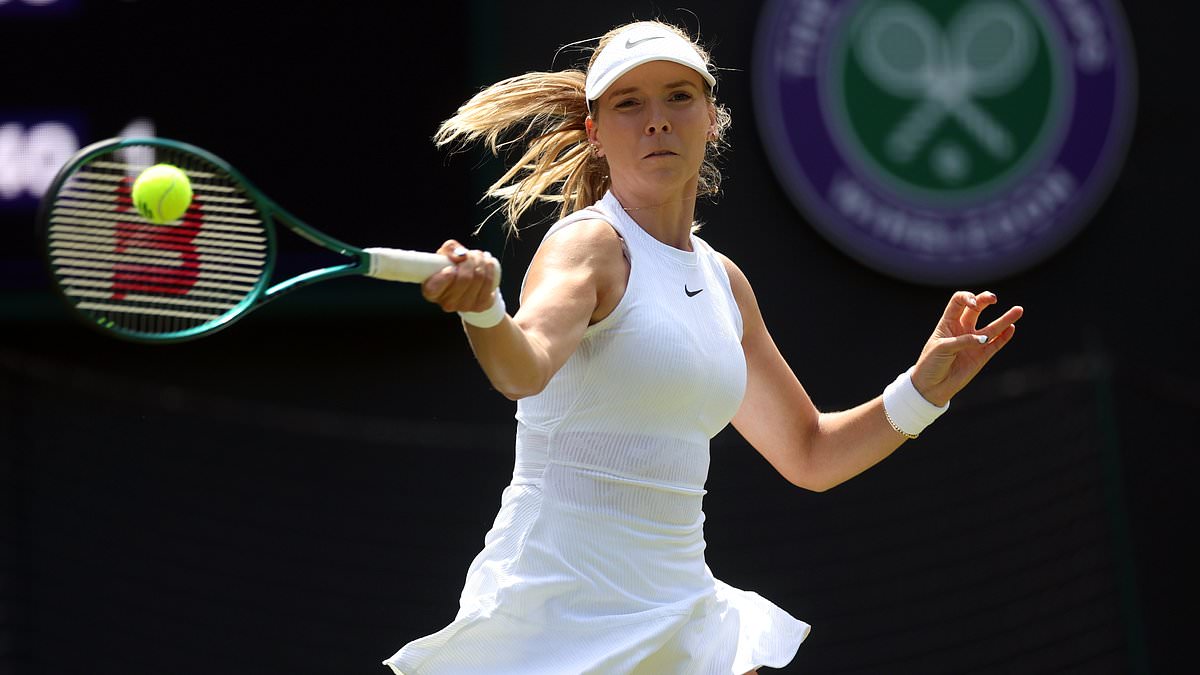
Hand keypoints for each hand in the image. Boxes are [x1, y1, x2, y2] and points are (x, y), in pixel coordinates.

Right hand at [421, 239, 497, 313]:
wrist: (468, 282)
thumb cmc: (452, 267)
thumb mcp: (445, 255)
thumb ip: (449, 249)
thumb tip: (460, 256)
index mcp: (432, 291)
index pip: (434, 288)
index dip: (444, 277)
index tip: (450, 268)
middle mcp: (447, 303)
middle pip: (464, 279)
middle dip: (470, 260)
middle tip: (469, 254)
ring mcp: (464, 306)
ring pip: (479, 278)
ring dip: (481, 261)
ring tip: (478, 256)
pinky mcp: (480, 305)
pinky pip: (489, 283)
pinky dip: (490, 268)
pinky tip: (487, 263)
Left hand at [911, 291, 1022, 406]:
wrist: (932, 387)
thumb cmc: (931, 363)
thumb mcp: (942, 348)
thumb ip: (963, 341)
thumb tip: (984, 339)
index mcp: (948, 323)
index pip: (959, 302)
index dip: (967, 298)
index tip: (972, 304)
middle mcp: (962, 329)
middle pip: (977, 308)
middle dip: (985, 300)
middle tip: (993, 298)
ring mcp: (973, 342)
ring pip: (992, 327)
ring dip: (1006, 319)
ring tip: (1019, 310)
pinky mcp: (981, 356)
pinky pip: (996, 343)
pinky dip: (1005, 336)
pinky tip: (1012, 328)